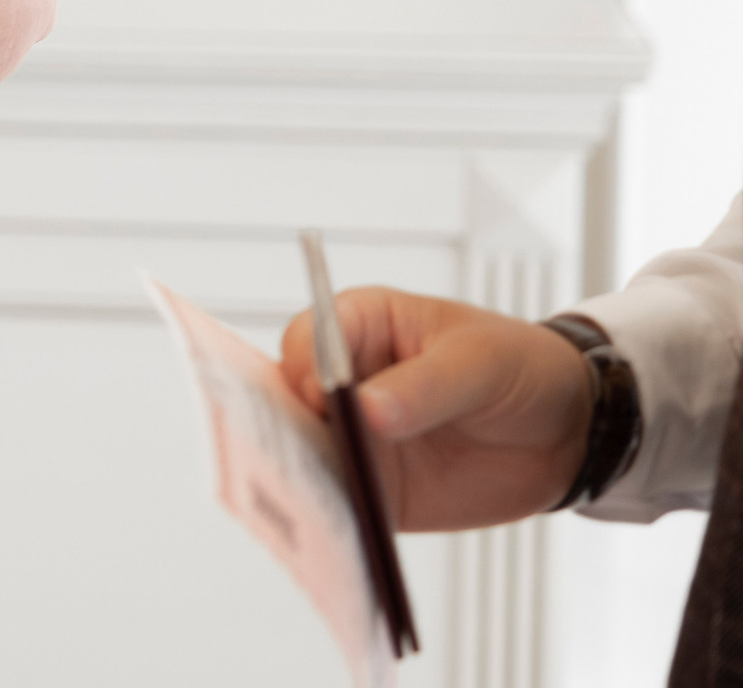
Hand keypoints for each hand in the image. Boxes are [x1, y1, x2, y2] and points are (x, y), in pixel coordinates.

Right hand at [278, 286, 592, 531]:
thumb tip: (366, 409)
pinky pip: (342, 504)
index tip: (322, 396)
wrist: (570, 432)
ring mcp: (357, 437)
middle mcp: (346, 382)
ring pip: (307, 456)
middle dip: (287, 428)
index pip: (307, 339)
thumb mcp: (480, 363)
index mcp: (362, 326)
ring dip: (306, 479)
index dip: (304, 365)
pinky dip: (337, 519)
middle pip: (290, 400)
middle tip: (298, 455)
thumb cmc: (521, 367)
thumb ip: (424, 385)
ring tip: (318, 500)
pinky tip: (343, 531)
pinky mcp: (375, 488)